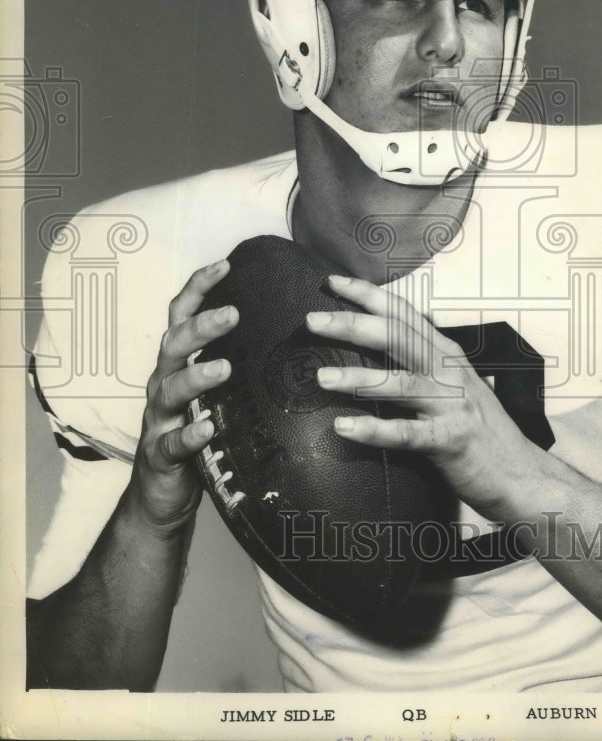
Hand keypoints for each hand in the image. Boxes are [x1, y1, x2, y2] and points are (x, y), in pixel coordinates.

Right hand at [127, 259, 237, 534]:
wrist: (163, 494)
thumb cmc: (199, 433)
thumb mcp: (216, 392)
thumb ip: (236, 362)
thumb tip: (283, 327)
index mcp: (178, 363)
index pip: (182, 316)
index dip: (199, 288)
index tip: (225, 264)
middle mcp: (164, 383)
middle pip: (173, 345)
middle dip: (201, 326)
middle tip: (233, 313)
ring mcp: (159, 419)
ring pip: (170, 390)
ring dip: (196, 376)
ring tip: (223, 368)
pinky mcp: (161, 455)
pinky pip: (173, 443)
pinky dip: (191, 435)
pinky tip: (209, 429)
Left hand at [308, 274, 533, 520]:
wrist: (523, 474)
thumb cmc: (480, 429)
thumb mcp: (454, 383)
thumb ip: (423, 361)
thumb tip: (381, 342)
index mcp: (446, 353)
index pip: (404, 314)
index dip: (368, 295)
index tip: (332, 282)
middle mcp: (449, 371)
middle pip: (397, 337)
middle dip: (353, 325)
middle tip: (313, 320)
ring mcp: (451, 405)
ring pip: (400, 383)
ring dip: (358, 379)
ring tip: (321, 377)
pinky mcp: (450, 441)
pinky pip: (407, 434)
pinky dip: (374, 430)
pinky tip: (344, 428)